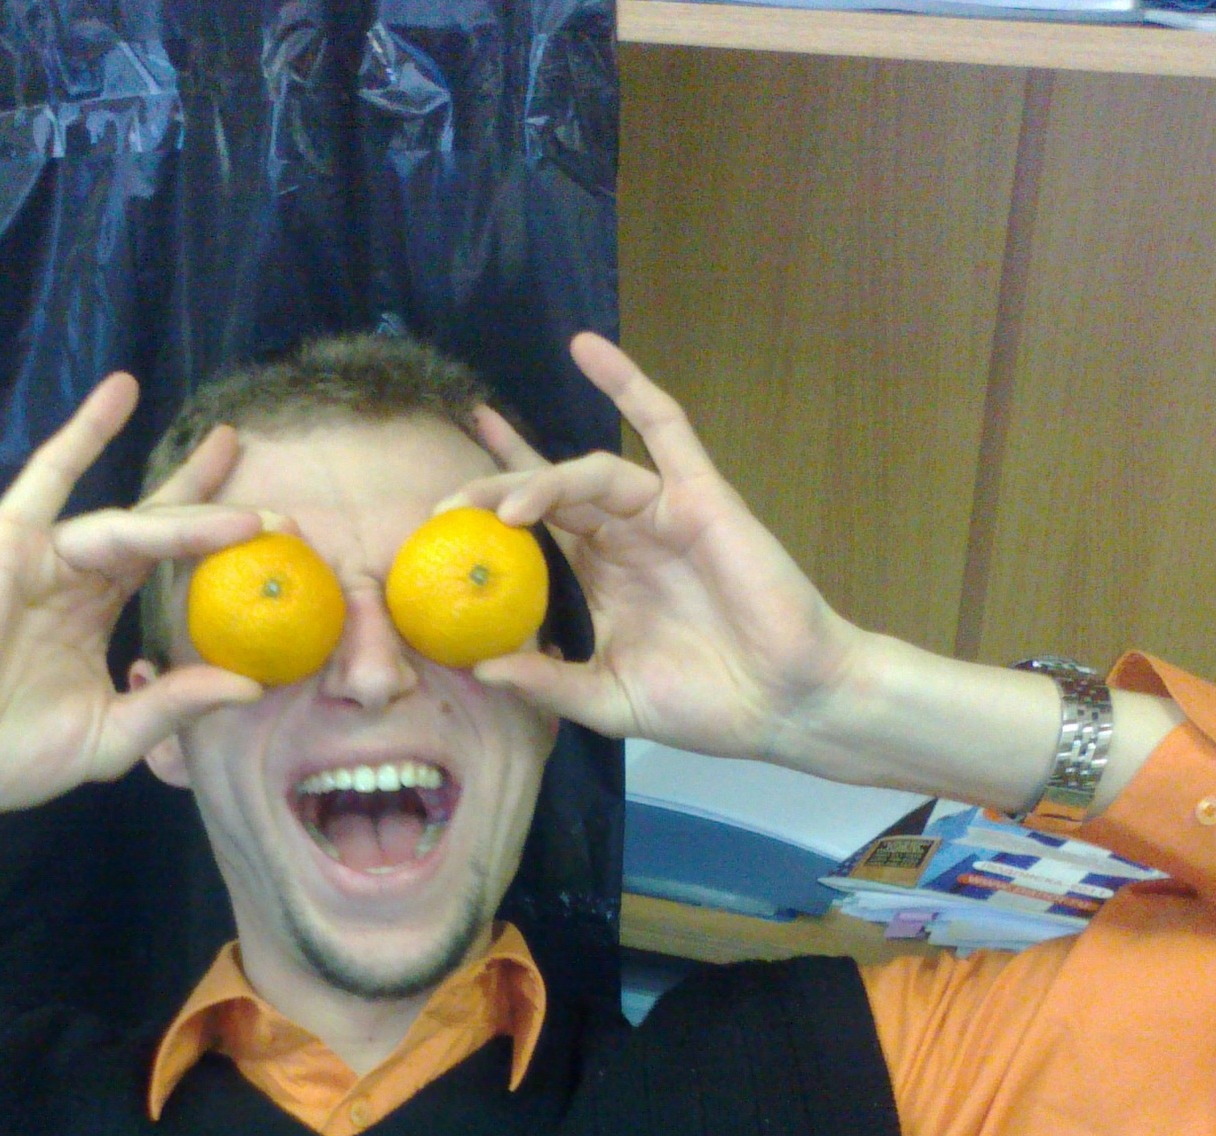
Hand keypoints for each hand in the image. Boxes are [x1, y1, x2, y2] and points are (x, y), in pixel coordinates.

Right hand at [0, 375, 265, 863]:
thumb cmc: (10, 758)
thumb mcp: (115, 734)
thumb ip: (177, 703)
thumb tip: (252, 686)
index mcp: (93, 617)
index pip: (166, 568)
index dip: (217, 549)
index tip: (277, 538)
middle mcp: (74, 579)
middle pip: (155, 528)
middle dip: (209, 497)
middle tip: (261, 478)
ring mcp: (42, 558)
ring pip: (129, 523)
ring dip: (185, 501)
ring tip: (232, 470)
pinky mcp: (8, 544)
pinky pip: (49, 479)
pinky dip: (83, 435)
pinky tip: (123, 393)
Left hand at [441, 333, 871, 772]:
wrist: (784, 703)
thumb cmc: (705, 706)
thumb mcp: (607, 700)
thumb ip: (547, 682)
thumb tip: (478, 668)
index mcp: (602, 580)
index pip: (533, 532)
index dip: (486, 512)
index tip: (432, 517)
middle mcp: (625, 538)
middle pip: (548, 493)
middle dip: (494, 486)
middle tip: (443, 502)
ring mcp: (662, 513)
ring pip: (588, 472)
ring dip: (539, 477)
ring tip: (499, 507)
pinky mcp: (702, 496)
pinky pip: (666, 428)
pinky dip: (630, 385)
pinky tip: (588, 350)